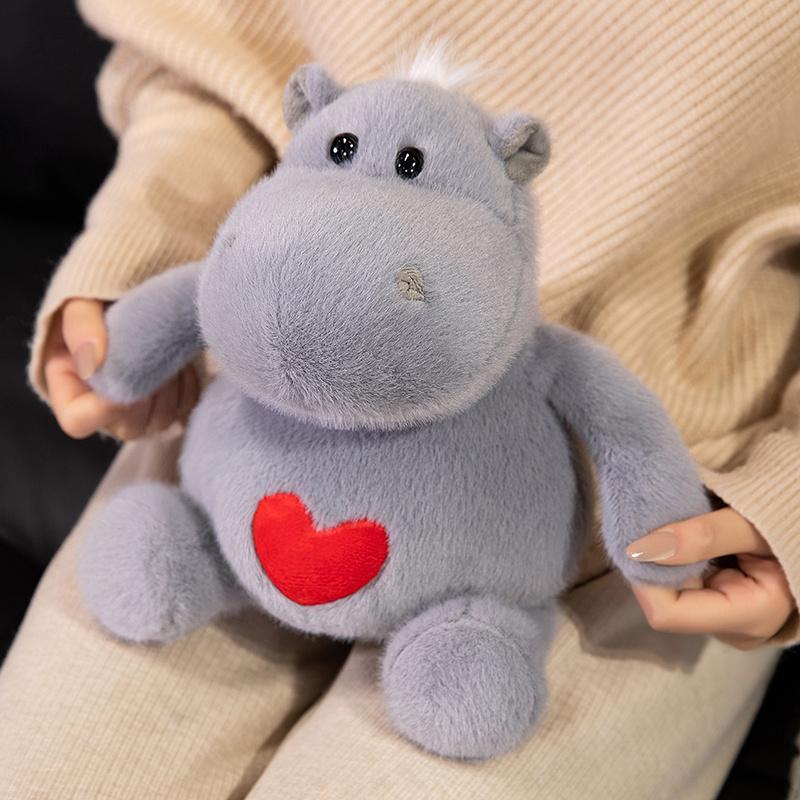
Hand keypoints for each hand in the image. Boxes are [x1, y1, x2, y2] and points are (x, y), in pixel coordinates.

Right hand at [43, 298, 198, 439]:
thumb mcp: (81, 302)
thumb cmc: (100, 302)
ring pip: (159, 423)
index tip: (130, 374)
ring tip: (168, 355)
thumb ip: (81, 325)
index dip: (107, 407)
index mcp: (70, 387)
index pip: (78, 421)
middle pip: (127, 427)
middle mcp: (102, 409)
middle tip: (155, 356)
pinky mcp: (166, 405)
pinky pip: (184, 411)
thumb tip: (93, 361)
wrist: (130, 298)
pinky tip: (181, 363)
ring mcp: (137, 412)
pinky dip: (188, 388)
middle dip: (147, 394)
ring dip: (171, 390)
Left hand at [626, 508, 795, 648]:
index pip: (668, 613)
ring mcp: (724, 617)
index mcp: (751, 617)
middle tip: (655, 525)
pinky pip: (680, 583)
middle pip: (664, 602)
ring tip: (675, 527)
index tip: (640, 538)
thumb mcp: (754, 524)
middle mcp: (733, 628)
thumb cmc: (793, 525)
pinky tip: (683, 536)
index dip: (645, 576)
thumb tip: (646, 547)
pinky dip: (674, 558)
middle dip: (653, 565)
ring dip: (662, 559)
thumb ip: (706, 536)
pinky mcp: (718, 602)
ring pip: (668, 592)